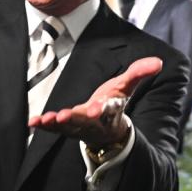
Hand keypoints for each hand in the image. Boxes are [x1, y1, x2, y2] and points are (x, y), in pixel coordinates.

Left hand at [28, 57, 162, 148]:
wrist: (106, 129)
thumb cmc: (113, 102)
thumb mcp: (126, 86)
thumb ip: (138, 73)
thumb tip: (158, 61)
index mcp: (109, 110)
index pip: (108, 108)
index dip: (103, 108)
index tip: (97, 107)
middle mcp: (94, 121)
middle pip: (84, 120)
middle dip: (75, 119)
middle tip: (64, 117)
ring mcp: (78, 127)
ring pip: (67, 127)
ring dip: (56, 124)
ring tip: (45, 120)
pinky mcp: (65, 128)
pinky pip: (54, 128)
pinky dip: (44, 125)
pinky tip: (33, 122)